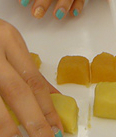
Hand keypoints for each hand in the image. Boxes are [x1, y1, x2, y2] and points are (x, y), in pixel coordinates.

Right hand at [0, 19, 62, 136]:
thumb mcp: (8, 42)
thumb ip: (27, 69)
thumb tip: (53, 97)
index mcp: (8, 39)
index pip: (33, 79)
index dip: (48, 107)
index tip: (58, 128)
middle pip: (17, 92)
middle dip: (34, 122)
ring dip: (8, 130)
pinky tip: (2, 135)